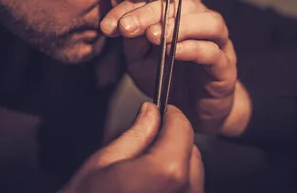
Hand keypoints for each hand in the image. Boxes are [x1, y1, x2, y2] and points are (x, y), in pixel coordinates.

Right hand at [61, 103, 203, 192]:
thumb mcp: (103, 162)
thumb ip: (135, 134)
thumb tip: (150, 114)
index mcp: (166, 171)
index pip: (183, 128)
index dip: (171, 116)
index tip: (160, 112)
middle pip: (191, 152)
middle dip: (172, 143)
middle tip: (144, 146)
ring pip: (193, 176)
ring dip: (176, 167)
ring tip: (143, 175)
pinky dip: (174, 188)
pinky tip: (149, 190)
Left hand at [100, 0, 249, 135]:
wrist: (193, 112)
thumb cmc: (168, 78)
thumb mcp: (139, 58)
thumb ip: (131, 35)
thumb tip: (116, 2)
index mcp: (180, 12)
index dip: (132, 5)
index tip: (111, 23)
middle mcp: (201, 21)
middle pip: (183, 2)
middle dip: (151, 12)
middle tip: (127, 26)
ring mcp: (218, 43)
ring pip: (208, 20)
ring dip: (179, 25)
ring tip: (154, 36)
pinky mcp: (226, 67)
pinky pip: (214, 52)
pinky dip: (193, 48)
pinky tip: (173, 52)